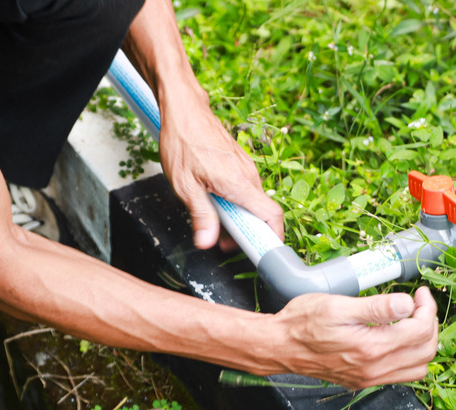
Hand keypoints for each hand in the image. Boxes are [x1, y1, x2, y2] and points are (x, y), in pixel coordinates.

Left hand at [158, 84, 283, 248]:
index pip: (272, 216)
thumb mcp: (185, 185)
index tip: (262, 253)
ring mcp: (245, 168)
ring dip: (238, 217)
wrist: (184, 109)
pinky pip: (243, 189)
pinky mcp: (238, 163)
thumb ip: (201, 215)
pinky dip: (234, 202)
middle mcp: (248, 176)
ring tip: (213, 222)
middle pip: (261, 213)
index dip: (272, 238)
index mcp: (240, 183)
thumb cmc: (182, 142)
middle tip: (223, 243)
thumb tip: (207, 241)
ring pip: (251, 201)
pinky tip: (213, 202)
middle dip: (246, 232)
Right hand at [268, 287, 437, 388]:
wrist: (279, 346)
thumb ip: (375, 307)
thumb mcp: (337, 306)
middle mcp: (373, 368)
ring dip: (423, 342)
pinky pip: (402, 374)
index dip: (426, 308)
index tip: (419, 293)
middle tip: (419, 304)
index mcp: (370, 348)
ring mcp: (369, 377)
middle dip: (429, 323)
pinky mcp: (363, 380)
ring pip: (418, 367)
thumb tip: (406, 304)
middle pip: (425, 351)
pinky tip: (399, 338)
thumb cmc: (301, 323)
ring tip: (413, 320)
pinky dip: (411, 356)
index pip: (419, 330)